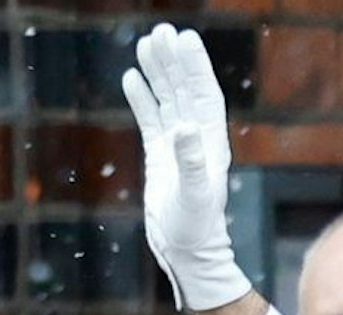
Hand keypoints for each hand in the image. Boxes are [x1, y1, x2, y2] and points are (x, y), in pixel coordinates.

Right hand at [122, 25, 251, 313]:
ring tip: (146, 44)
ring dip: (158, 74)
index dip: (196, 67)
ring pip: (167, 101)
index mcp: (211, 145)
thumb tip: (182, 125)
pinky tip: (131, 78)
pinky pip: (150, 120)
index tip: (185, 38)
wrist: (186, 254)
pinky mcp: (159, 158)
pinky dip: (142, 99)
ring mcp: (177, 148)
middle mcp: (196, 141)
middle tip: (161, 32)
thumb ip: (190, 162)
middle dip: (174, 62)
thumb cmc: (196, 229)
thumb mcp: (194, 195)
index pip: (204, 96)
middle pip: (185, 91)